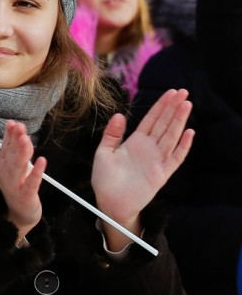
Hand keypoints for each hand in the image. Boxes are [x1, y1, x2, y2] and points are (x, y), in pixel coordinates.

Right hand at [0, 119, 45, 238]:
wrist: (19, 216)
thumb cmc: (17, 188)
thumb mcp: (13, 167)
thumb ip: (13, 148)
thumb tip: (14, 128)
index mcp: (3, 167)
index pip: (5, 148)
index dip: (9, 135)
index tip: (14, 123)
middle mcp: (6, 175)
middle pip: (10, 156)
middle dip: (15, 141)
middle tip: (21, 129)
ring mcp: (15, 186)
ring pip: (18, 168)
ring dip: (22, 153)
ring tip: (27, 140)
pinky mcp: (26, 196)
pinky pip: (31, 183)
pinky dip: (36, 172)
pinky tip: (42, 161)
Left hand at [91, 89, 193, 245]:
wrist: (109, 202)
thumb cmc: (105, 179)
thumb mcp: (104, 152)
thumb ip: (112, 134)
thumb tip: (119, 114)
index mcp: (135, 142)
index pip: (151, 120)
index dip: (160, 106)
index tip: (170, 92)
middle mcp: (149, 148)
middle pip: (164, 124)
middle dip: (173, 108)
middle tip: (183, 92)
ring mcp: (157, 160)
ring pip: (171, 136)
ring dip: (179, 121)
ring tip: (187, 105)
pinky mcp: (161, 173)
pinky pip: (175, 158)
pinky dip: (183, 146)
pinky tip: (190, 133)